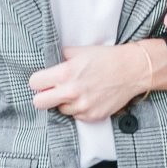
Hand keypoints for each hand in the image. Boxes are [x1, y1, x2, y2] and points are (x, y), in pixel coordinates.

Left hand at [29, 42, 154, 120]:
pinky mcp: (92, 116)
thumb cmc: (107, 58)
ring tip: (78, 92)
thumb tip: (52, 61)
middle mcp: (71, 92)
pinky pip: (76, 116)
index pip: (34, 83)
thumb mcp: (81, 51)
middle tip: (52, 91)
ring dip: (65, 103)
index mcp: (65, 73)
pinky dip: (79, 109)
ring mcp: (82, 106)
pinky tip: (89, 98)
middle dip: (43, 96)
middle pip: (38, 103)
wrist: (132, 70)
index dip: (38, 81)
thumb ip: (63, 57)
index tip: (44, 81)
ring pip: (59, 110)